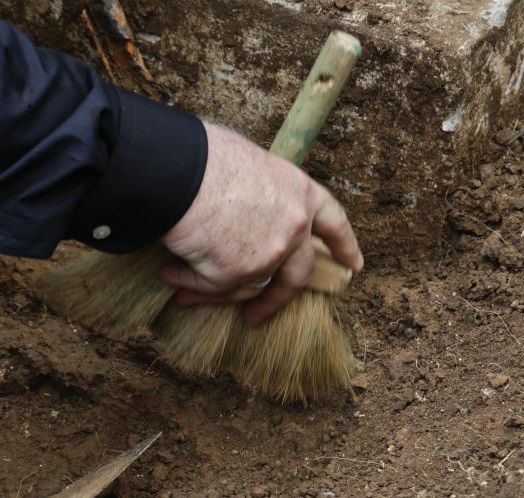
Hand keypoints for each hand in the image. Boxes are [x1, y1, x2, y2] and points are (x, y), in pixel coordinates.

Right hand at [159, 120, 362, 324]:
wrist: (182, 173)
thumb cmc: (206, 158)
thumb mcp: (248, 164)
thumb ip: (257, 194)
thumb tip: (236, 208)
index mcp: (300, 194)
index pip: (333, 223)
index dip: (344, 246)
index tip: (354, 265)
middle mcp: (292, 229)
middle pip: (296, 275)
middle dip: (278, 299)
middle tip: (259, 313)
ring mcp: (267, 256)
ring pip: (246, 285)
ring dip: (214, 291)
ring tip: (187, 291)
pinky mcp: (235, 274)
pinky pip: (211, 286)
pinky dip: (190, 283)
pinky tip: (170, 276)